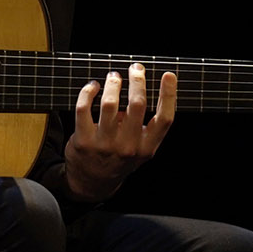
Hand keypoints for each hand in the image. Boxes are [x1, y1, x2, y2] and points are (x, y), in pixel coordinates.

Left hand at [65, 63, 175, 201]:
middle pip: (137, 105)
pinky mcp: (83, 140)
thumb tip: (141, 87)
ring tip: (114, 77)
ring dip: (113, 83)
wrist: (92, 183)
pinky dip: (89, 92)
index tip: (168, 75)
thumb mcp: (141, 149)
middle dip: (138, 80)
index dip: (169, 94)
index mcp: (147, 147)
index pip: (164, 119)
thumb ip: (146, 126)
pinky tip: (93, 86)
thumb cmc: (119, 159)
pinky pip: (84, 108)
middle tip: (135, 69)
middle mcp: (128, 147)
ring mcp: (104, 144)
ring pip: (110, 104)